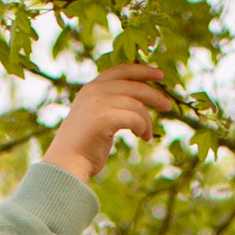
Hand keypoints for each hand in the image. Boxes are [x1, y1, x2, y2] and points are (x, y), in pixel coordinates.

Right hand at [44, 63, 172, 182]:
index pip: (121, 70)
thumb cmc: (84, 147)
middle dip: (154, 95)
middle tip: (168, 106)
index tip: (159, 76)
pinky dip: (143, 127)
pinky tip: (143, 138)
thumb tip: (137, 103)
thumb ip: (111, 105)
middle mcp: (94, 90)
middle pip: (133, 85)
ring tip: (147, 136)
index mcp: (91, 88)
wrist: (66, 164)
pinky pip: (135, 117)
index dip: (142, 70)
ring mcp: (98, 102)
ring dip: (147, 121)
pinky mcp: (104, 117)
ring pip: (136, 104)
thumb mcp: (97, 118)